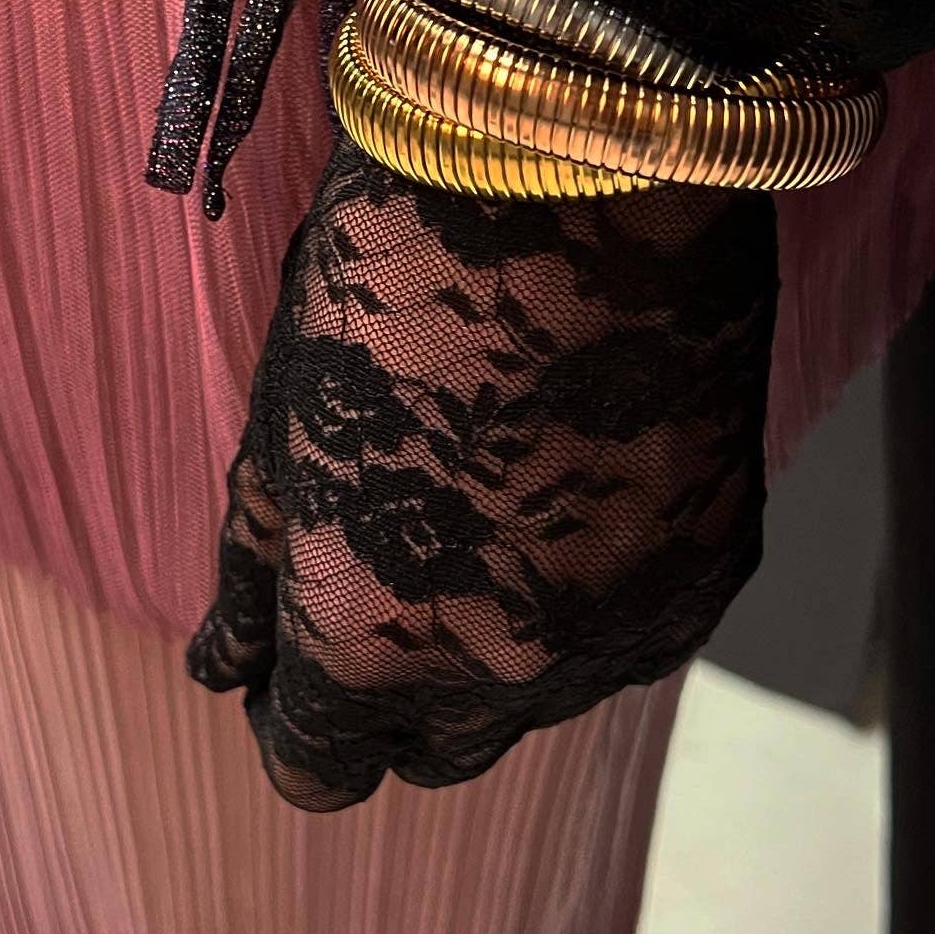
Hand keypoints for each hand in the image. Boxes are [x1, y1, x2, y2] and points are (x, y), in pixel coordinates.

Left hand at [189, 139, 776, 810]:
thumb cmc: (392, 270)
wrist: (578, 162)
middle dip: (391, 688)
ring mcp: (625, 629)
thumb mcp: (281, 418)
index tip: (294, 650)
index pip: (314, 772)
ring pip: (539, 701)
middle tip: (384, 567)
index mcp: (370, 639)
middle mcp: (505, 672)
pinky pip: (631, 634)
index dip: (292, 715)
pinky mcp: (714, 570)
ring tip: (486, 499)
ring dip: (496, 642)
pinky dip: (590, 592)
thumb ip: (252, 568)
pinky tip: (571, 482)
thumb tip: (220, 669)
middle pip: (433, 755)